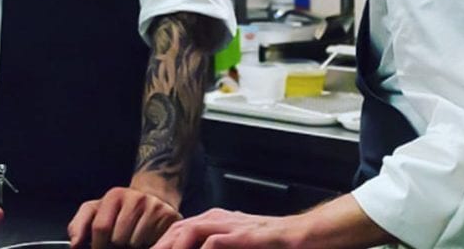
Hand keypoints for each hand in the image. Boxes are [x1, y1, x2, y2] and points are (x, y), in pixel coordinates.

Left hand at [68, 187, 180, 247]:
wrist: (154, 197)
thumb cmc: (121, 209)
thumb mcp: (97, 210)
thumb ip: (80, 224)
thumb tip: (75, 243)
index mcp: (114, 195)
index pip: (100, 227)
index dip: (98, 244)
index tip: (100, 247)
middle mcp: (135, 197)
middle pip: (118, 238)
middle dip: (116, 245)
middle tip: (120, 240)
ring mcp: (154, 206)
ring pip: (135, 243)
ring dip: (132, 245)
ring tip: (133, 238)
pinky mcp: (169, 216)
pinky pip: (153, 242)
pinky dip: (148, 244)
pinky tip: (147, 237)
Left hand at [151, 209, 297, 248]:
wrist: (302, 235)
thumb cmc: (271, 242)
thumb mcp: (239, 242)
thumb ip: (219, 244)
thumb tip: (203, 248)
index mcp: (216, 220)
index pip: (180, 229)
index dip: (163, 244)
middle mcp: (220, 218)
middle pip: (179, 229)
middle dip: (162, 246)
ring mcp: (232, 225)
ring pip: (190, 231)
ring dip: (175, 247)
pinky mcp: (244, 235)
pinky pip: (214, 242)